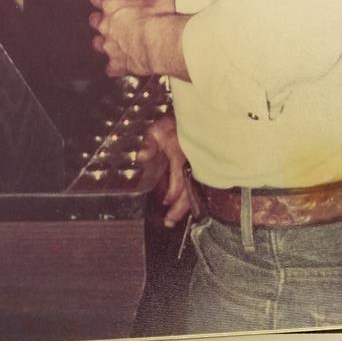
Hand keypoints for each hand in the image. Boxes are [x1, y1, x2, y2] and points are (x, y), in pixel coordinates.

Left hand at [89, 0, 189, 79]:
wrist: (163, 43)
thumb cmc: (161, 19)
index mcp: (114, 5)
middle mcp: (107, 25)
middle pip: (94, 21)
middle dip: (101, 20)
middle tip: (113, 20)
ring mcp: (110, 46)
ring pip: (98, 44)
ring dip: (105, 43)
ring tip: (116, 43)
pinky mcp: (117, 64)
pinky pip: (110, 68)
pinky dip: (115, 67)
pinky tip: (123, 66)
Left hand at [137, 113, 190, 227]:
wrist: (191, 118)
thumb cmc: (171, 126)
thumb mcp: (155, 130)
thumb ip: (148, 144)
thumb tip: (140, 157)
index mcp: (180, 152)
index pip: (179, 177)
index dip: (173, 192)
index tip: (165, 202)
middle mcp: (192, 160)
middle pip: (190, 188)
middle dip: (180, 207)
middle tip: (169, 222)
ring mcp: (198, 164)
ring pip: (196, 188)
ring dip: (186, 206)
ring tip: (174, 220)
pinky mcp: (201, 167)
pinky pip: (198, 185)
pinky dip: (192, 198)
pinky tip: (185, 208)